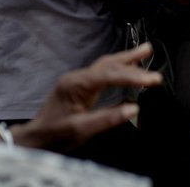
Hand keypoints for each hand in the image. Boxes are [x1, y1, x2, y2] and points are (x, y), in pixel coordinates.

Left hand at [9, 43, 162, 151]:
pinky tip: (129, 64)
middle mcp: (77, 77)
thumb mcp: (81, 130)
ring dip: (127, 58)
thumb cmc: (56, 135)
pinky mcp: (81, 85)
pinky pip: (103, 71)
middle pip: (109, 64)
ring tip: (146, 50)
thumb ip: (107, 118)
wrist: (36, 139)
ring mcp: (78, 79)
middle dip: (133, 62)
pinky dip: (119, 66)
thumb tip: (134, 108)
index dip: (133, 76)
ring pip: (106, 64)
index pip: (109, 75)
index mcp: (76, 85)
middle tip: (153, 59)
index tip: (153, 80)